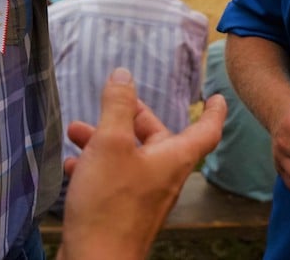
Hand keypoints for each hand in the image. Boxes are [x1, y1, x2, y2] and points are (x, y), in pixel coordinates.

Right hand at [56, 68, 225, 259]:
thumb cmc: (109, 205)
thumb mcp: (110, 143)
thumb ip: (117, 106)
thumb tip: (124, 75)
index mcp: (173, 159)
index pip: (206, 129)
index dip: (214, 111)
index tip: (217, 96)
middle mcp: (164, 177)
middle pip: (159, 139)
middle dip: (135, 118)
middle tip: (116, 101)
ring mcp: (143, 198)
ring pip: (130, 158)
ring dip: (106, 140)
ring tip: (76, 130)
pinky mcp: (122, 213)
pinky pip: (114, 180)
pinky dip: (96, 167)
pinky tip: (71, 163)